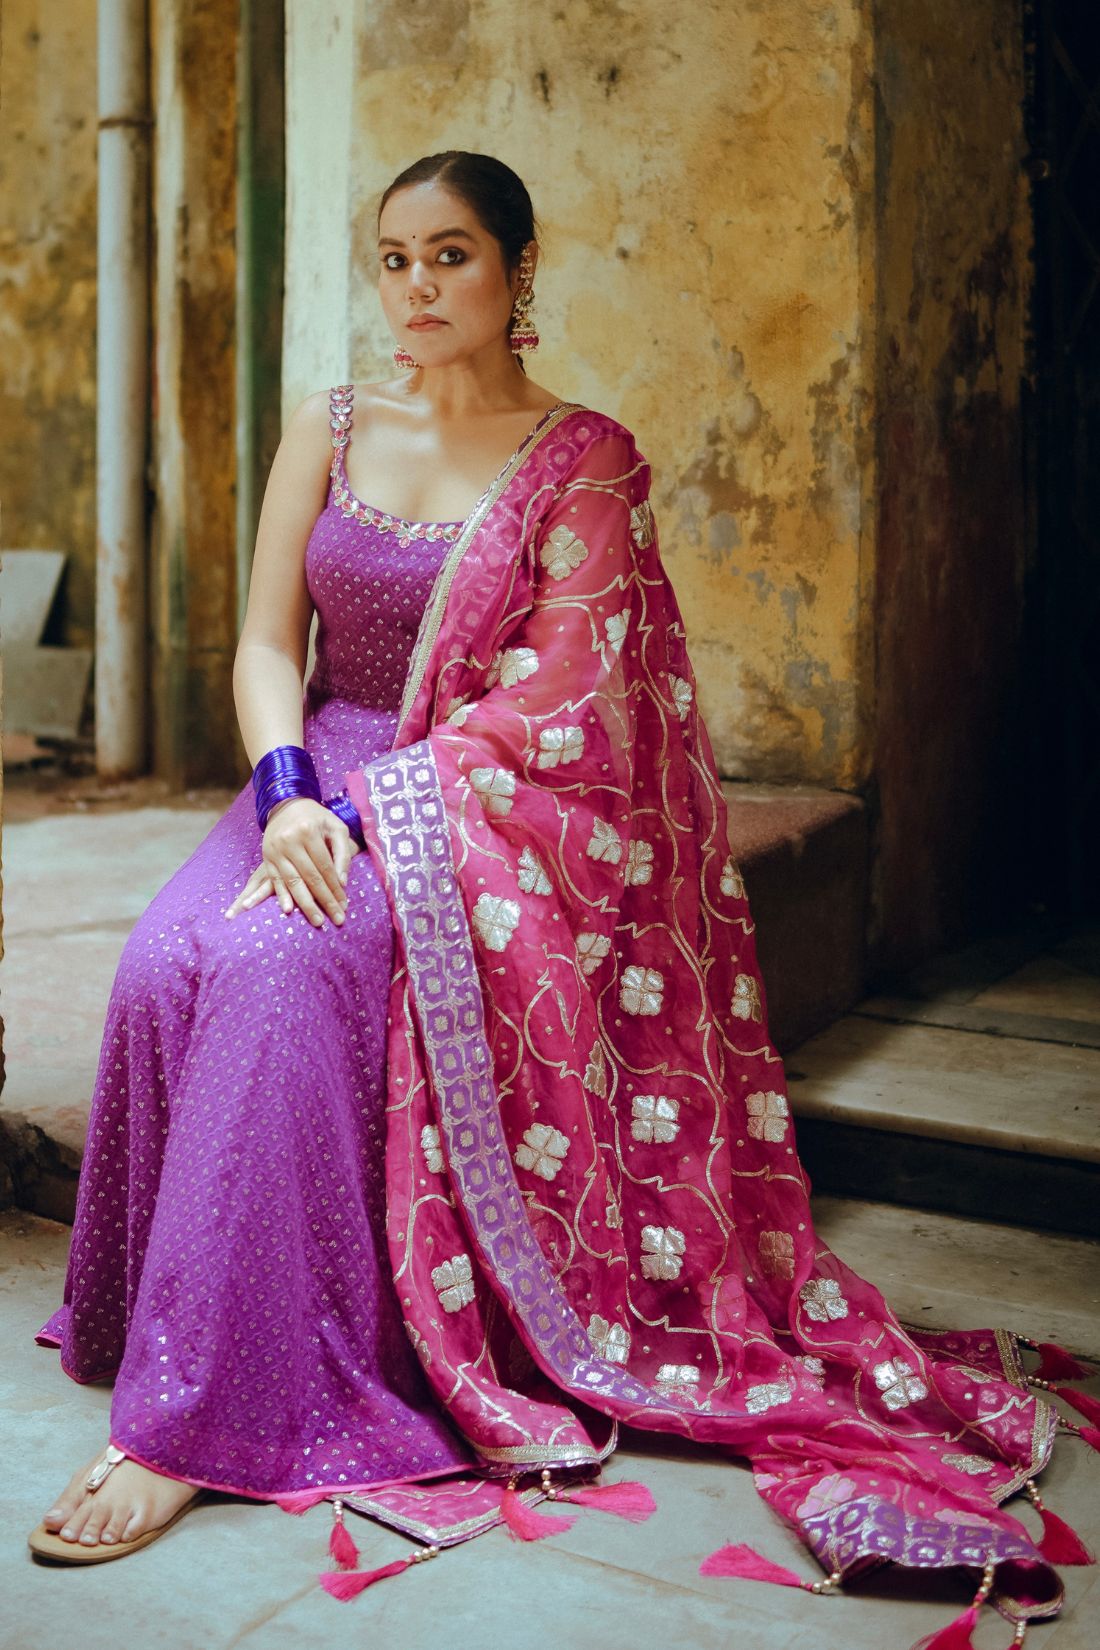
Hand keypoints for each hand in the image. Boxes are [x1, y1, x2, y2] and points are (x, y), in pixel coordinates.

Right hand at [224, 798, 359, 926]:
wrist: (286, 805)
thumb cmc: (316, 818)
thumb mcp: (335, 827)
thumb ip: (342, 852)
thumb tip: (342, 882)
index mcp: (308, 832)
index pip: (325, 867)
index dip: (336, 888)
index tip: (345, 905)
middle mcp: (289, 842)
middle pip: (311, 877)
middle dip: (325, 901)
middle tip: (337, 919)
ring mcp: (275, 850)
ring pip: (293, 882)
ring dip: (306, 904)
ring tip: (318, 920)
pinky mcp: (266, 858)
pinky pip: (275, 880)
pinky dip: (282, 896)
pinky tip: (289, 910)